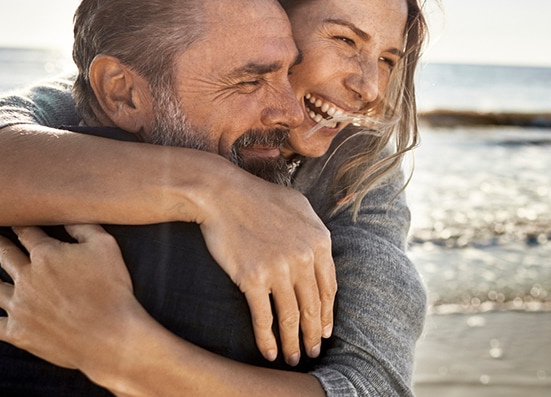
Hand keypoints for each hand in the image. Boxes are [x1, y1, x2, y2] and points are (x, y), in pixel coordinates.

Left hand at [0, 224, 142, 382]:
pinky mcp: (17, 332)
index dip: (22, 225)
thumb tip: (66, 214)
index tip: (17, 222)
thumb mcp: (105, 246)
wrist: (108, 336)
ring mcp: (19, 306)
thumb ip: (83, 226)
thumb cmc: (111, 290)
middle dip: (1, 246)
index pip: (28, 233)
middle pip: (7, 256)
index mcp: (45, 254)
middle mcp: (26, 278)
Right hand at [196, 172, 335, 365]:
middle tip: (313, 351)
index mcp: (319, 241)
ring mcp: (278, 269)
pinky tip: (270, 352)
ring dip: (293, 342)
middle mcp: (303, 257)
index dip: (327, 313)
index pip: (329, 287)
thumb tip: (322, 253)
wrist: (221, 194)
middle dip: (314, 334)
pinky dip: (267, 339)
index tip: (325, 329)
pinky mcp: (252, 279)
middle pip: (312, 306)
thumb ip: (315, 231)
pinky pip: (263, 317)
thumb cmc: (257, 197)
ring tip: (294, 357)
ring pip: (291, 316)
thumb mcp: (299, 206)